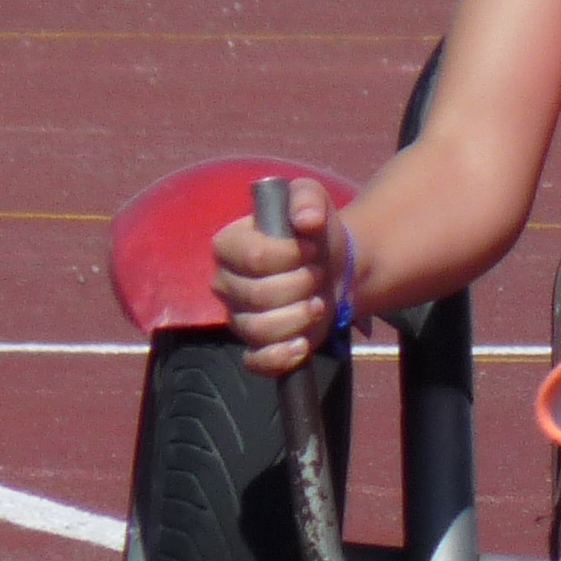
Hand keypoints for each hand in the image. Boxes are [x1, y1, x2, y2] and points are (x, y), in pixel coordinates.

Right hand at [211, 178, 351, 375]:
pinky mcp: (257, 345)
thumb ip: (307, 198)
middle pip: (258, 295)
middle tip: (317, 274)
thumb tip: (306, 220)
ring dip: (299, 317)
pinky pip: (257, 361)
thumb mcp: (312, 200)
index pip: (255, 258)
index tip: (312, 248)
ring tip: (316, 302)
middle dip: (301, 285)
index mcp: (229, 245)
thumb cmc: (314, 232)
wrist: (336, 266)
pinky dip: (281, 357)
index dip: (292, 255)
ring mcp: (238, 317)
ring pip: (259, 329)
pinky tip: (302, 343)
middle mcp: (224, 283)